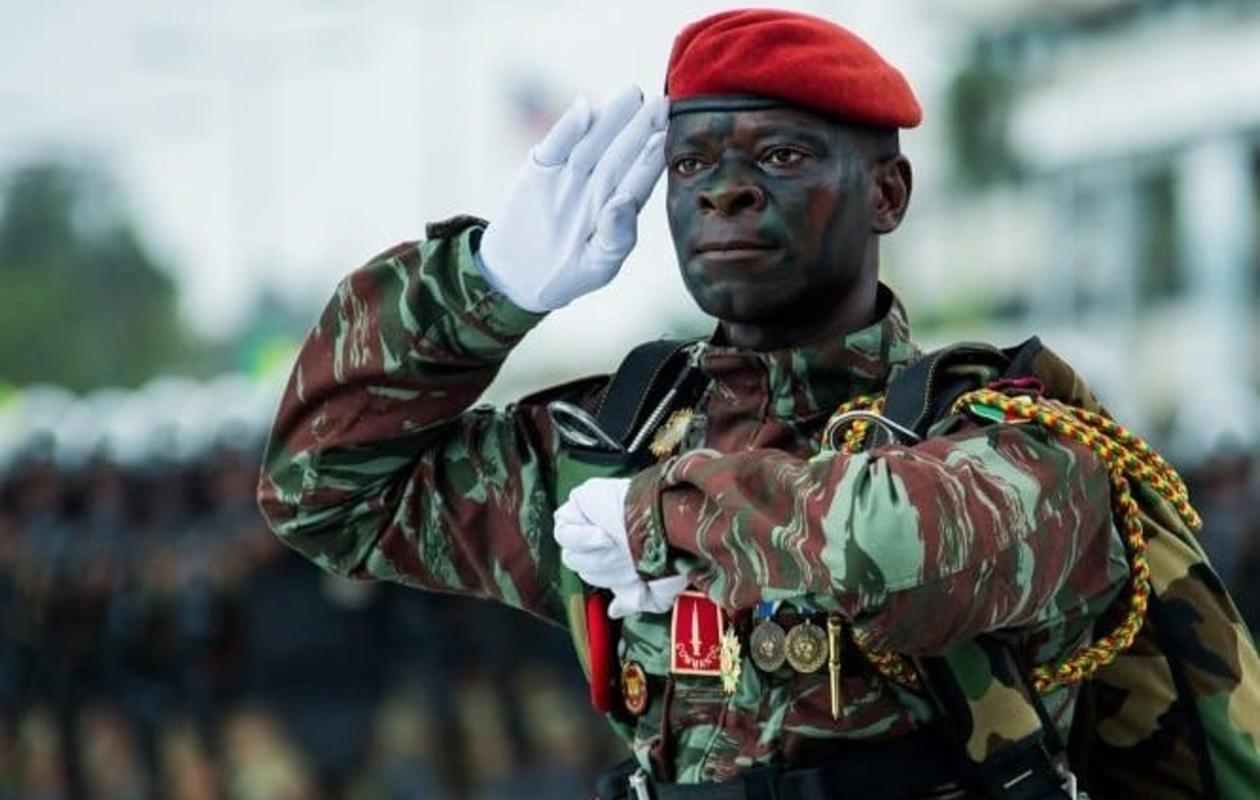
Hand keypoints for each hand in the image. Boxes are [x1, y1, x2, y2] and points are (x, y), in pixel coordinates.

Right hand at [477, 86, 667, 311]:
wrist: (518, 275)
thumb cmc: (569, 274)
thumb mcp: (597, 265)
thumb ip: (616, 238)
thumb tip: (624, 202)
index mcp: (618, 209)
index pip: (639, 177)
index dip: (654, 154)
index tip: (669, 133)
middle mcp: (597, 186)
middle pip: (620, 153)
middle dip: (639, 127)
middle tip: (660, 101)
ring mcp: (569, 176)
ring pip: (593, 142)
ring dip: (610, 118)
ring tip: (630, 94)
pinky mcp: (540, 170)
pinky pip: (556, 145)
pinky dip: (568, 128)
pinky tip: (585, 107)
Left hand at [553, 477, 688, 618]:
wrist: (666, 519)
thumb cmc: (670, 547)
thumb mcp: (660, 586)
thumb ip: (636, 601)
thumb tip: (614, 611)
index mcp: (618, 556)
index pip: (599, 578)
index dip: (613, 581)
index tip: (632, 579)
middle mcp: (603, 540)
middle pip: (582, 567)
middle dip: (603, 568)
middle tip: (624, 556)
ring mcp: (589, 521)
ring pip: (570, 552)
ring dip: (592, 554)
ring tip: (612, 542)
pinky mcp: (579, 503)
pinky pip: (563, 528)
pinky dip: (579, 537)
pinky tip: (600, 534)